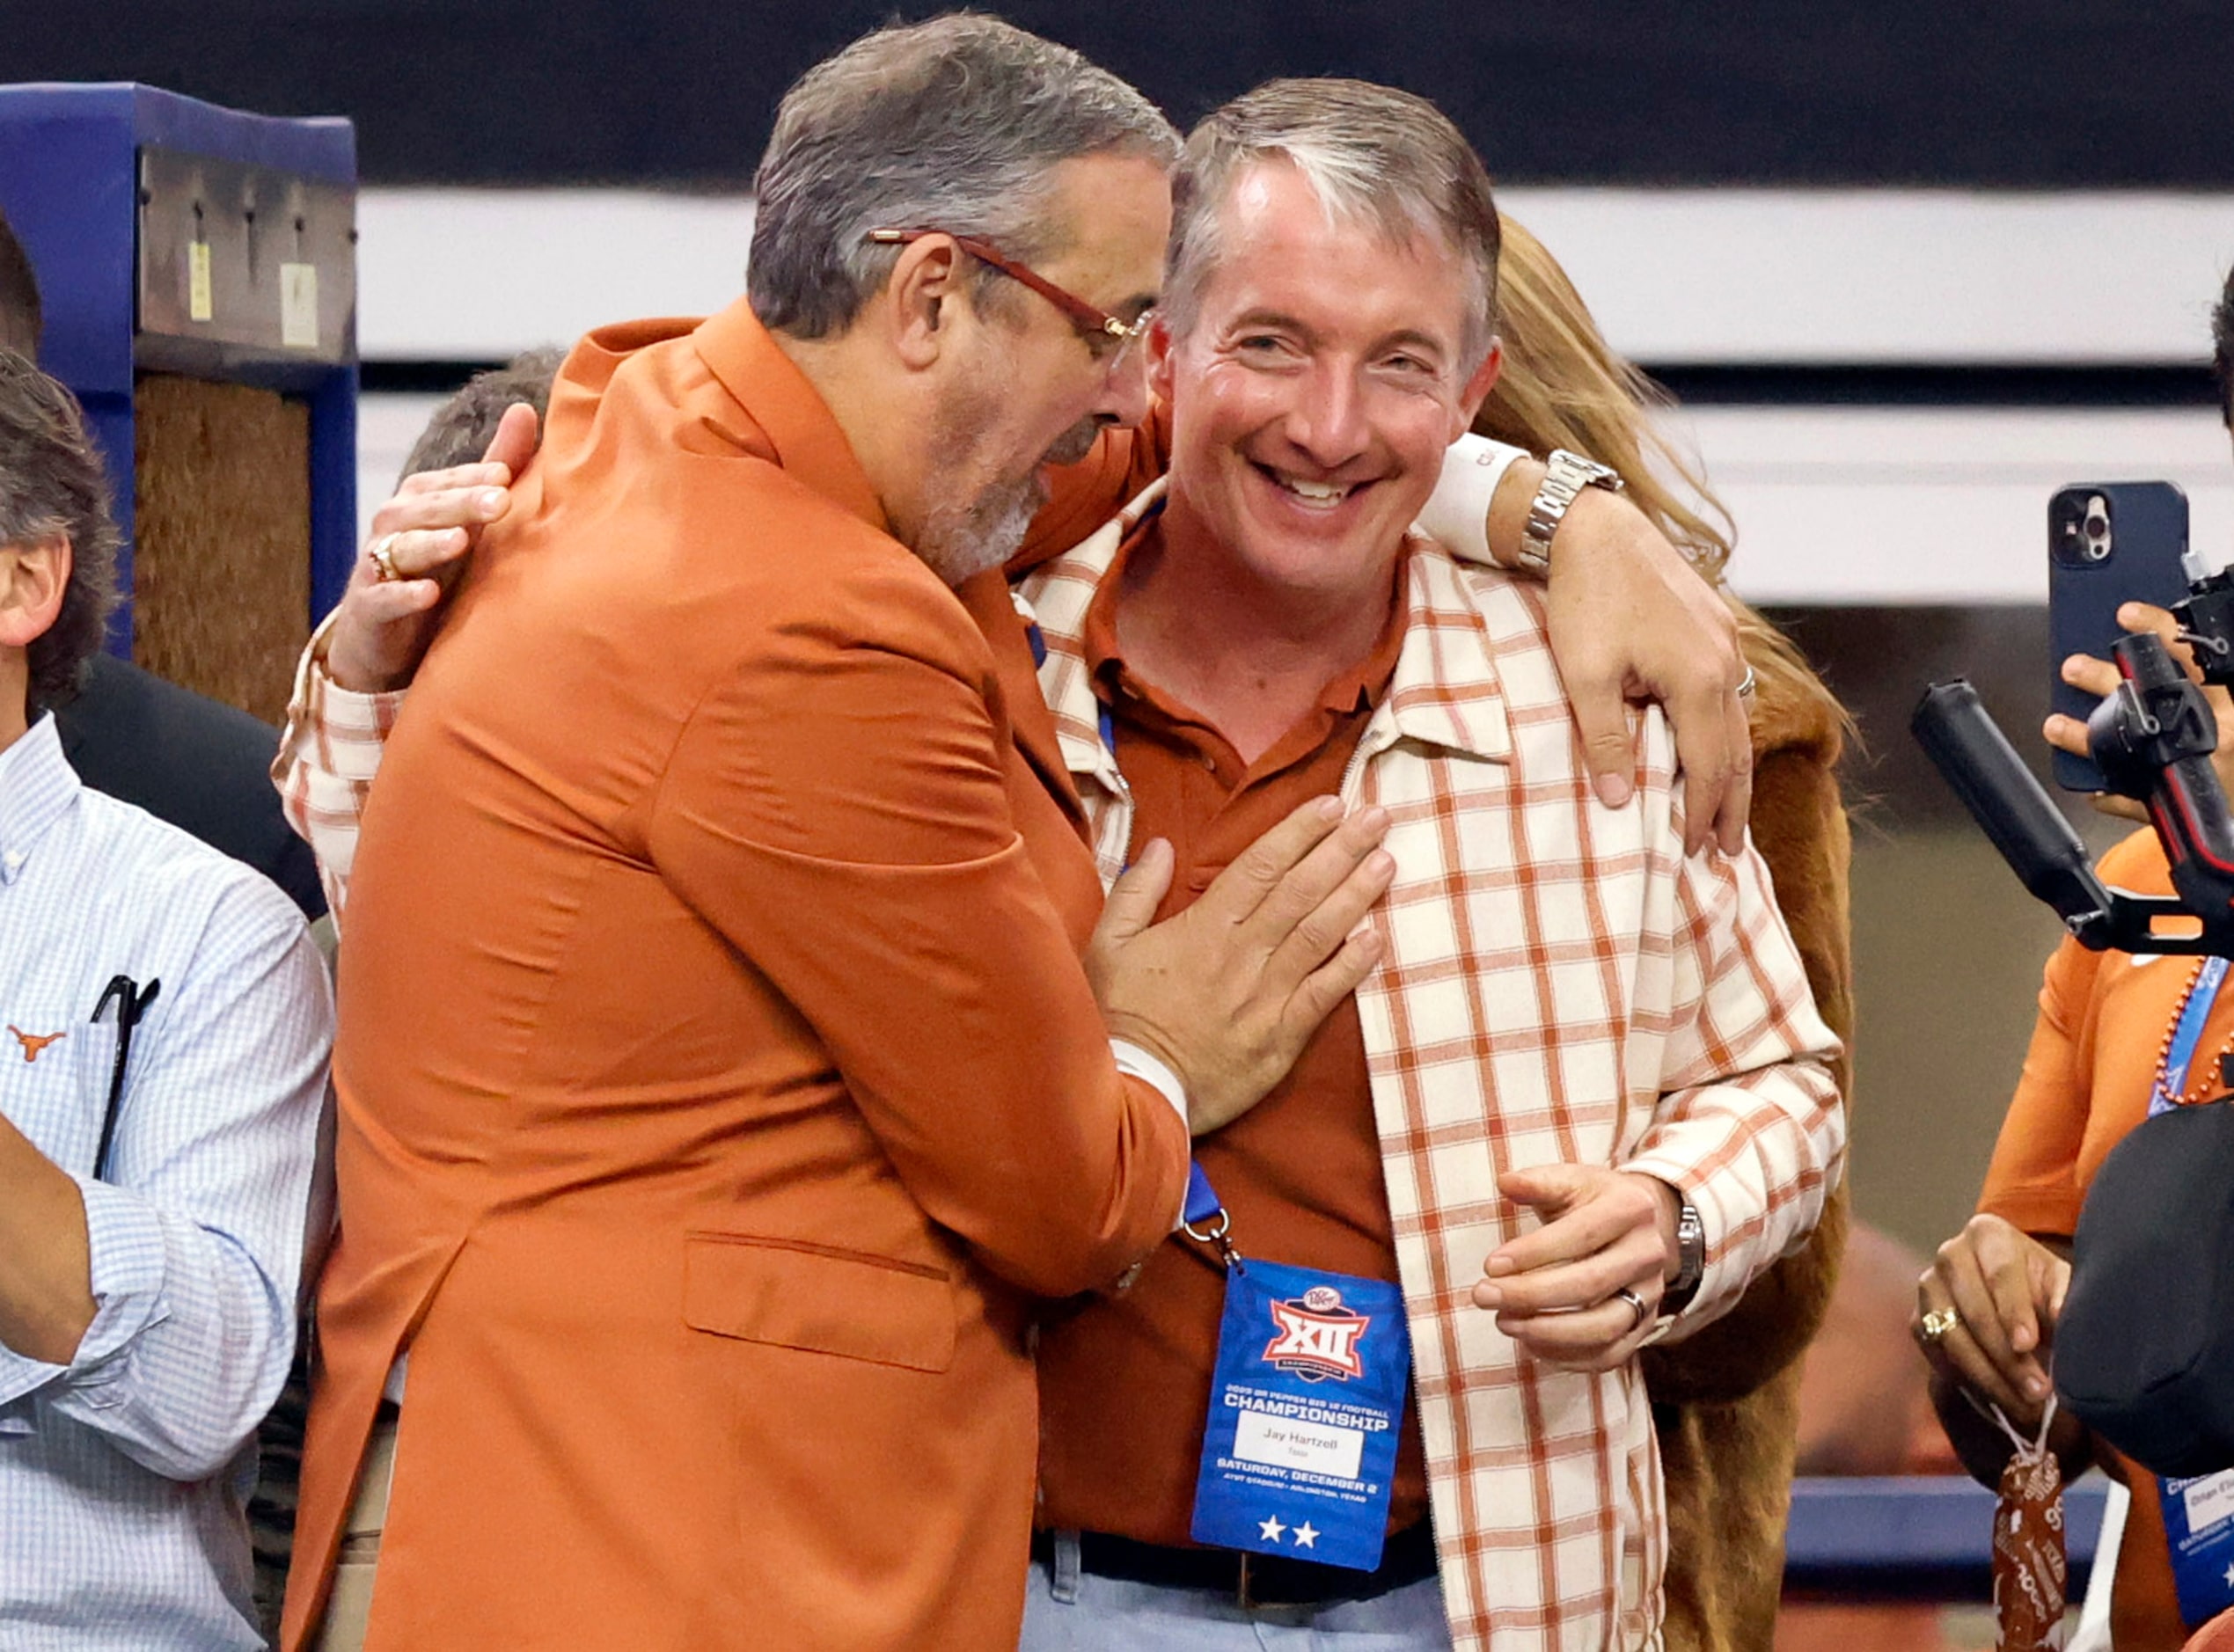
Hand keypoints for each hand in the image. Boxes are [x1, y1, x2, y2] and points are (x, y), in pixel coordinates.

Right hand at [325, 403, 539, 692]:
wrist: (383, 635)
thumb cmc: (438, 565)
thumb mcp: (470, 517)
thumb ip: (496, 466)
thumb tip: (524, 409)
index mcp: (419, 501)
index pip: (446, 483)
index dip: (473, 478)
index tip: (505, 476)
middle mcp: (393, 526)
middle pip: (423, 509)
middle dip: (460, 504)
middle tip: (499, 502)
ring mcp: (377, 566)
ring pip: (401, 548)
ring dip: (430, 543)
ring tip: (462, 541)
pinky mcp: (369, 609)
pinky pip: (383, 599)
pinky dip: (404, 596)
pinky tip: (428, 594)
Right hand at [1087, 795, 1392, 1135]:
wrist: (1132, 1093)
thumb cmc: (1118, 1018)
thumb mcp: (1109, 946)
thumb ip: (1136, 892)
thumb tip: (1161, 846)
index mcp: (1202, 928)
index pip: (1260, 866)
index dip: (1299, 832)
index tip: (1330, 804)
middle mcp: (1241, 955)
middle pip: (1301, 891)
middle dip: (1342, 849)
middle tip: (1378, 817)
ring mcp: (1265, 996)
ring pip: (1320, 934)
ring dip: (1356, 895)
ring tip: (1388, 862)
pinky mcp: (1280, 1038)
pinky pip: (1324, 994)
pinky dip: (1352, 965)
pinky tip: (1378, 938)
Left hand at [1472, 1163, 1679, 1370]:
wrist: (1642, 1222)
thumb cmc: (1593, 1200)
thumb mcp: (1570, 1180)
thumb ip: (1537, 1182)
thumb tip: (1505, 1182)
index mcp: (1630, 1208)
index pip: (1580, 1236)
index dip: (1533, 1254)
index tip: (1490, 1266)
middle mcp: (1649, 1253)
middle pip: (1590, 1284)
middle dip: (1530, 1295)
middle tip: (1483, 1296)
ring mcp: (1651, 1294)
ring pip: (1603, 1327)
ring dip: (1547, 1332)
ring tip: (1503, 1322)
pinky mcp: (1645, 1325)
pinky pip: (1610, 1355)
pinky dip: (1568, 1357)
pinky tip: (1529, 1344)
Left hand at [1549, 487, 1750, 855]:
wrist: (1597, 528)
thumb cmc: (1585, 600)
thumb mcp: (1584, 675)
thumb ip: (1605, 738)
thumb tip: (1618, 800)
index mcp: (1698, 680)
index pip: (1710, 767)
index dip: (1705, 812)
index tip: (1698, 850)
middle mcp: (1724, 663)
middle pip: (1736, 751)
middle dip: (1732, 804)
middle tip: (1729, 850)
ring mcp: (1725, 641)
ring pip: (1738, 722)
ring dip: (1732, 770)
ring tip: (1728, 811)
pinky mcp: (1716, 624)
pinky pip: (1729, 692)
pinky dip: (1724, 731)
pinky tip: (1713, 746)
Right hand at [1914, 1214, 2069, 1432]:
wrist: (2007, 1297)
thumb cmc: (2040, 1286)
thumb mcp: (2061, 1283)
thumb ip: (2065, 1296)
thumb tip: (2060, 1317)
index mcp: (1987, 1234)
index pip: (1999, 1273)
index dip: (2013, 1310)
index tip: (2027, 1344)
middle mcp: (1950, 1255)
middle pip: (1974, 1309)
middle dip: (2006, 1356)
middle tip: (2038, 1392)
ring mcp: (1928, 1288)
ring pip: (1953, 1337)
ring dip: (1990, 1377)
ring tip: (2026, 1406)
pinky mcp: (1918, 1320)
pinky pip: (1940, 1356)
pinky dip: (1971, 1381)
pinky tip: (2002, 1400)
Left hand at [2043, 600, 2233, 823]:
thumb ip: (2207, 679)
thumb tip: (2156, 644)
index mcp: (2233, 704)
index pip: (2194, 657)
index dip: (2160, 630)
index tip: (2126, 613)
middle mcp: (2215, 734)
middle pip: (2150, 700)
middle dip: (2104, 680)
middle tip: (2072, 665)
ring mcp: (2191, 769)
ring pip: (2127, 750)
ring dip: (2084, 737)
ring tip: (2055, 723)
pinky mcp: (2178, 802)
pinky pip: (2131, 799)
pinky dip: (2106, 792)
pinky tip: (2090, 785)